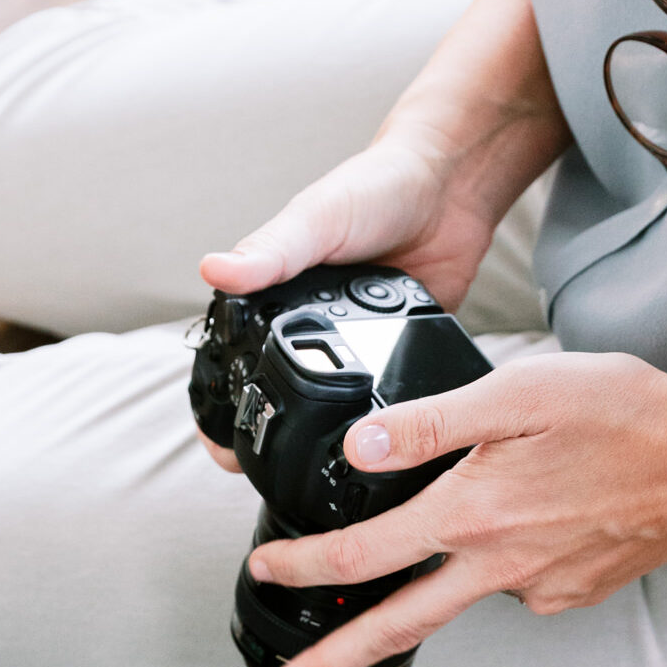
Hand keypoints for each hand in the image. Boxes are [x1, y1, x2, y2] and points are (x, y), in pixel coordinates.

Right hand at [194, 0, 568, 476]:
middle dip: (267, 439)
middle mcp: (306, 325)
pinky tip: (379, 445)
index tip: (221, 448)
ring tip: (317, 483)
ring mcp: (352, 344)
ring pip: (328, 407)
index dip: (221, 408)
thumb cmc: (375, 187)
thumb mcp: (316, 219)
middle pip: (275, 396)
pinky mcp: (396, 352)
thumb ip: (272, 249)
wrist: (450, 183)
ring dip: (323, 437)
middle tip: (263, 479)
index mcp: (272, 297)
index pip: (230, 362)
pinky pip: (381, 396)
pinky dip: (377, 419)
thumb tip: (215, 268)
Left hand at [245, 352, 666, 666]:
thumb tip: (360, 449)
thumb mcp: (517, 392)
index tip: (264, 571)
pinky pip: (513, 582)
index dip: (301, 566)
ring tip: (447, 545)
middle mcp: (498, 566)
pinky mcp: (569, 594)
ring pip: (460, 594)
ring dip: (432, 588)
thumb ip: (430, 423)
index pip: (360, 556)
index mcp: (472, 515)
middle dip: (329, 664)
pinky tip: (534, 513)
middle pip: (393, 627)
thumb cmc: (623, 414)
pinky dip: (502, 557)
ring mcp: (537, 589)